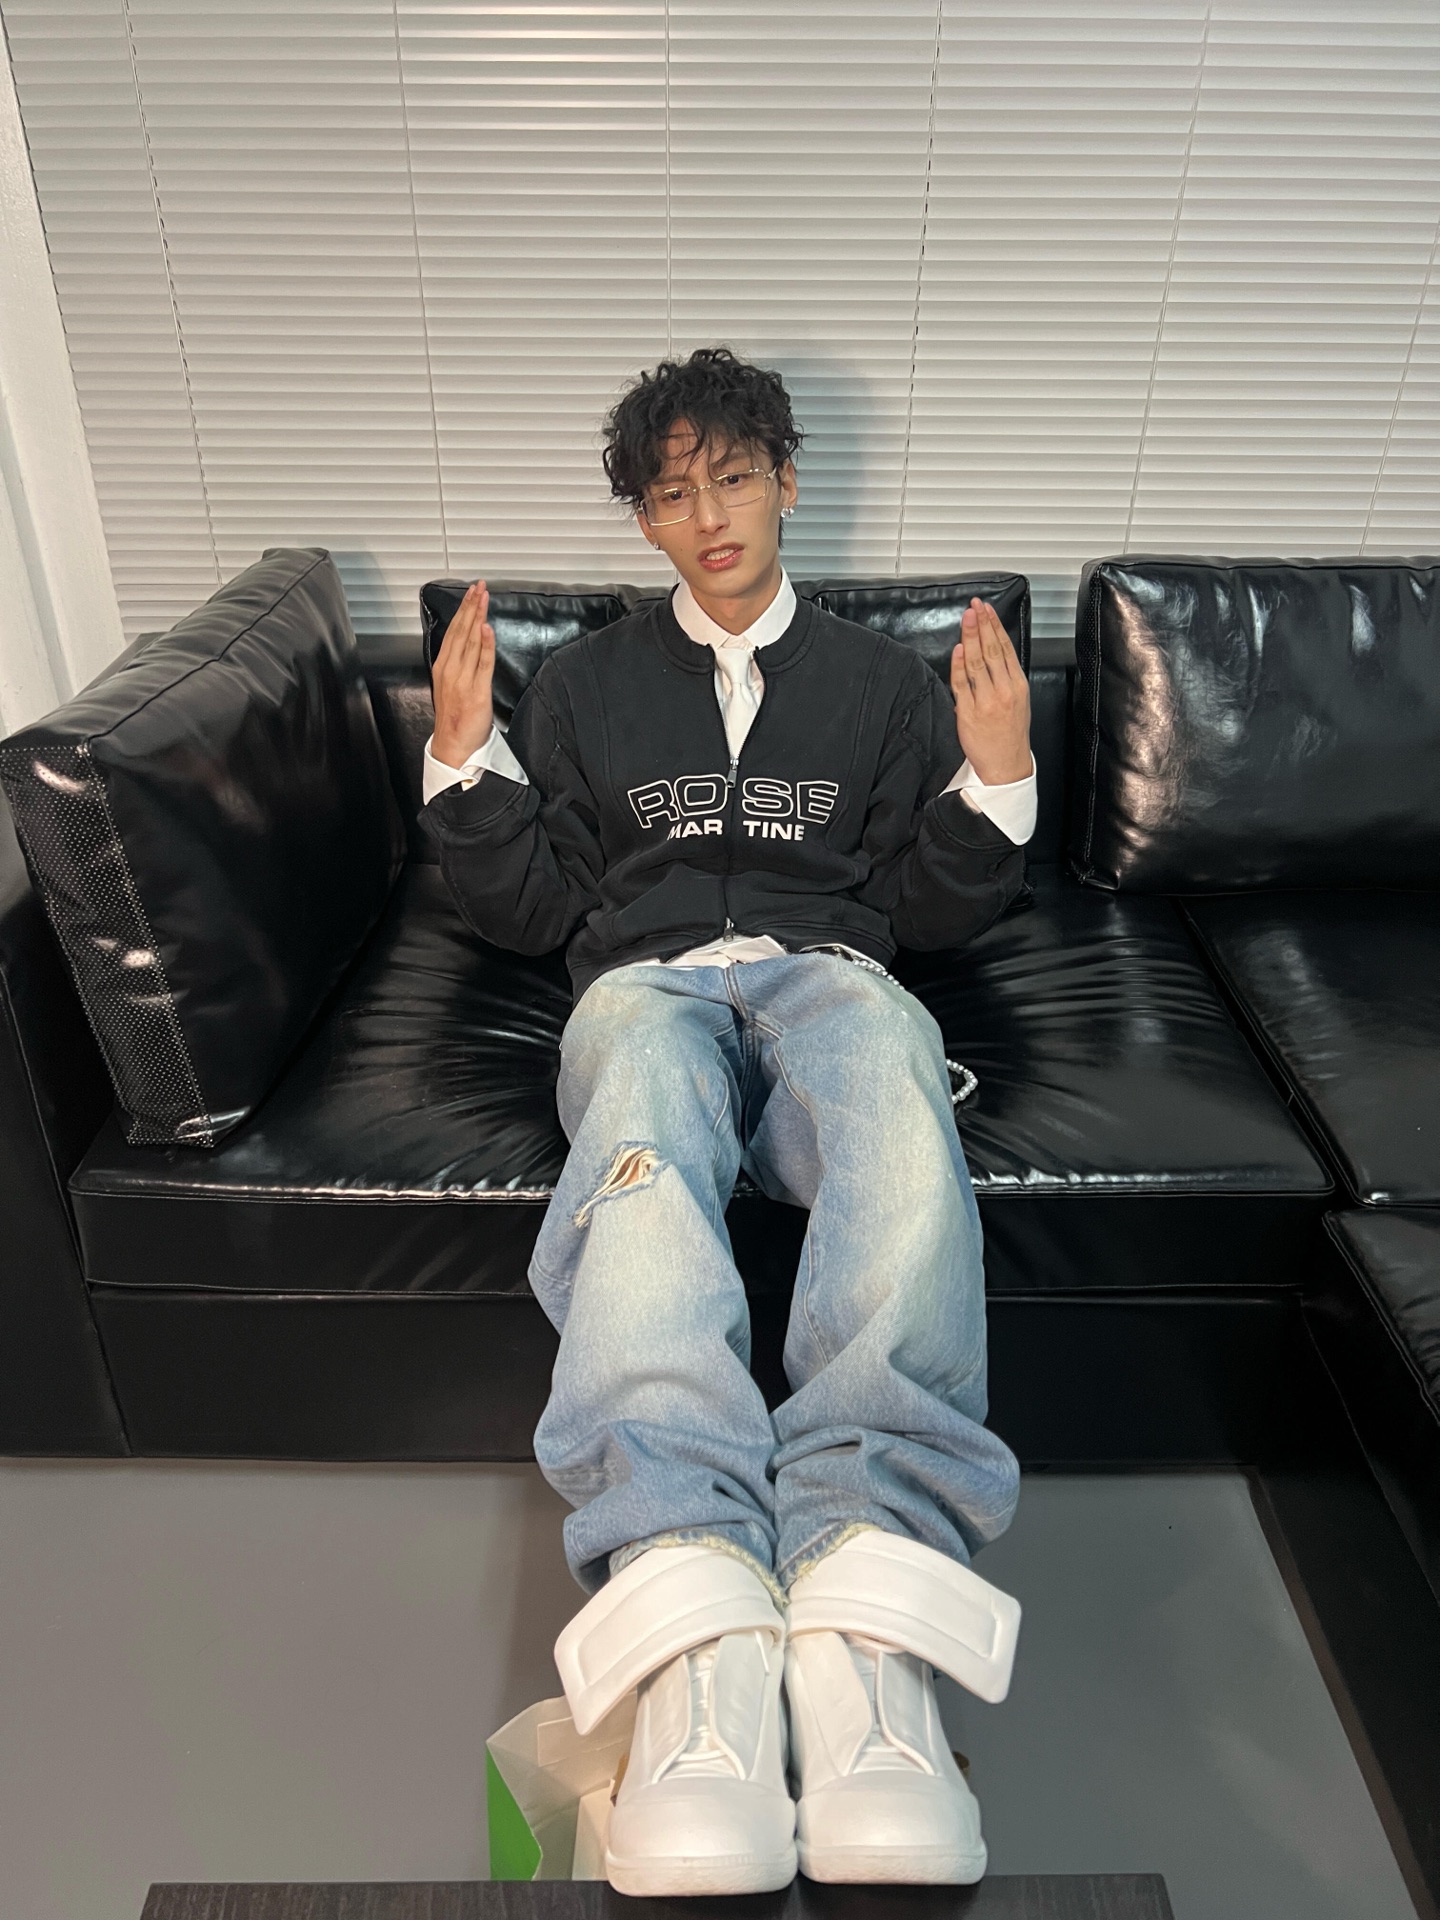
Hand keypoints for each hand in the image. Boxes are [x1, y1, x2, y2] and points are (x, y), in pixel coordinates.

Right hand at [431, 580, 495, 768]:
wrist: (453, 744)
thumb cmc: (454, 716)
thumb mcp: (450, 684)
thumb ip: (458, 663)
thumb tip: (470, 643)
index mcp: (442, 666)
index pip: (454, 631)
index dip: (463, 610)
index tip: (471, 592)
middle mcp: (450, 669)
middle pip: (461, 631)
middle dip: (471, 606)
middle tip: (479, 587)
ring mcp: (463, 679)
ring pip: (471, 642)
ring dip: (478, 617)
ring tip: (484, 598)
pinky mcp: (477, 690)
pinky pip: (482, 663)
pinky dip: (485, 644)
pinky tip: (487, 628)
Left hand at [950, 598, 1031, 785]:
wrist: (1006, 766)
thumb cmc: (1010, 734)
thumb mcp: (1018, 702)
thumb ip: (1006, 678)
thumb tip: (991, 652)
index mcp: (1018, 686)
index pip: (1005, 648)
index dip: (995, 626)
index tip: (986, 609)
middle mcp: (1004, 691)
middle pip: (992, 650)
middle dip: (982, 625)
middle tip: (974, 606)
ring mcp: (986, 702)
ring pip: (977, 663)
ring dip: (971, 637)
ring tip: (966, 618)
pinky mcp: (968, 713)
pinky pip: (962, 684)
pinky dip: (960, 665)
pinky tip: (959, 649)